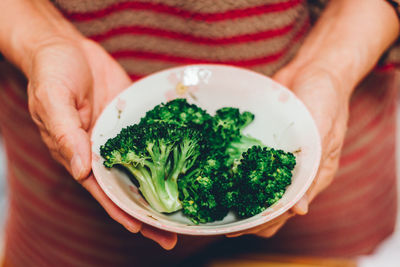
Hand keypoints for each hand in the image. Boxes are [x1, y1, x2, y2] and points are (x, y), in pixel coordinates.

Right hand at [27, 36, 176, 248]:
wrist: (65, 46)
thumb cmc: (51, 72)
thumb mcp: (52, 99)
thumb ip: (65, 134)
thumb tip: (80, 170)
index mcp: (78, 153)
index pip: (102, 190)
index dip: (121, 211)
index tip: (141, 229)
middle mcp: (101, 151)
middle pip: (126, 188)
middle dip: (147, 212)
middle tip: (174, 233)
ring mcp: (120, 138)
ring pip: (143, 170)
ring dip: (162, 190)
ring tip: (186, 208)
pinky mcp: (133, 122)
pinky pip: (152, 141)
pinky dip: (167, 156)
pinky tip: (186, 167)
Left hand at [227, 63, 349, 237]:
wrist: (315, 68)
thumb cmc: (326, 97)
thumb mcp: (323, 133)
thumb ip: (312, 170)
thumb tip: (299, 211)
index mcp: (312, 176)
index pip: (284, 212)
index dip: (261, 223)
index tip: (235, 230)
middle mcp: (294, 172)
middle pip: (268, 204)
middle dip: (245, 215)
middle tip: (218, 218)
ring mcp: (278, 157)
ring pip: (256, 185)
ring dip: (238, 195)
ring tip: (214, 201)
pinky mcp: (266, 142)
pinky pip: (249, 160)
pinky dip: (237, 170)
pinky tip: (217, 172)